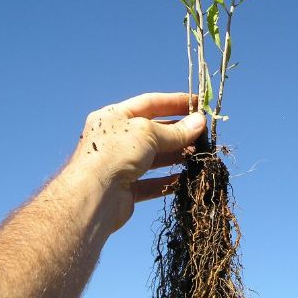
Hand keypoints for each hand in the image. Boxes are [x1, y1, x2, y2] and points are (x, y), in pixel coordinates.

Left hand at [71, 92, 205, 232]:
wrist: (93, 196)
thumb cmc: (116, 153)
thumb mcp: (148, 133)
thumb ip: (175, 131)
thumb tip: (200, 123)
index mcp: (114, 117)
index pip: (150, 103)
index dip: (175, 102)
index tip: (198, 103)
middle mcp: (115, 139)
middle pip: (153, 131)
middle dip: (179, 131)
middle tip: (204, 133)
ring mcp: (120, 164)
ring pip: (154, 157)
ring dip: (176, 155)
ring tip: (199, 154)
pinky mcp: (125, 189)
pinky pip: (151, 182)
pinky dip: (168, 180)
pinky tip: (185, 178)